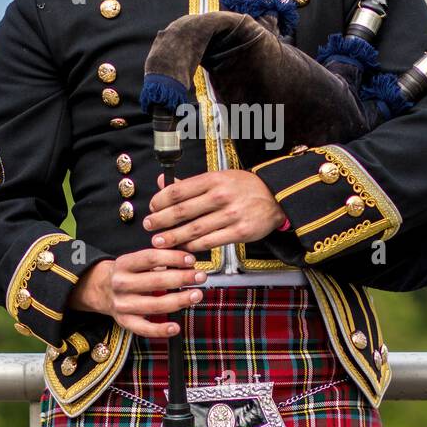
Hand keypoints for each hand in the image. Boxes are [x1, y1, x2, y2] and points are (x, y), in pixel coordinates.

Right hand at [67, 249, 208, 338]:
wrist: (101, 290)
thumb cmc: (128, 273)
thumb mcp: (136, 261)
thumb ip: (159, 258)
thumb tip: (188, 259)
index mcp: (124, 264)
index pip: (151, 258)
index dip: (173, 258)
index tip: (191, 260)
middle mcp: (121, 284)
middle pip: (155, 282)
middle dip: (182, 279)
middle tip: (200, 276)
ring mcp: (122, 305)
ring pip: (154, 305)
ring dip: (179, 300)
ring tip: (196, 295)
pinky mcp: (125, 322)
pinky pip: (144, 328)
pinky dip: (160, 330)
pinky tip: (176, 327)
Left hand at [143, 169, 285, 250]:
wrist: (277, 197)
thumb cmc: (245, 187)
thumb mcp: (219, 178)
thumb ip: (191, 183)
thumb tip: (163, 182)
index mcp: (213, 179)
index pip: (179, 190)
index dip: (160, 200)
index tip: (152, 208)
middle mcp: (220, 196)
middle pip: (182, 211)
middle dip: (161, 221)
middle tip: (149, 226)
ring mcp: (231, 214)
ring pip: (194, 229)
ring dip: (173, 237)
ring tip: (159, 241)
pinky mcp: (240, 232)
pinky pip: (210, 242)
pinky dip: (194, 246)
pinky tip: (184, 248)